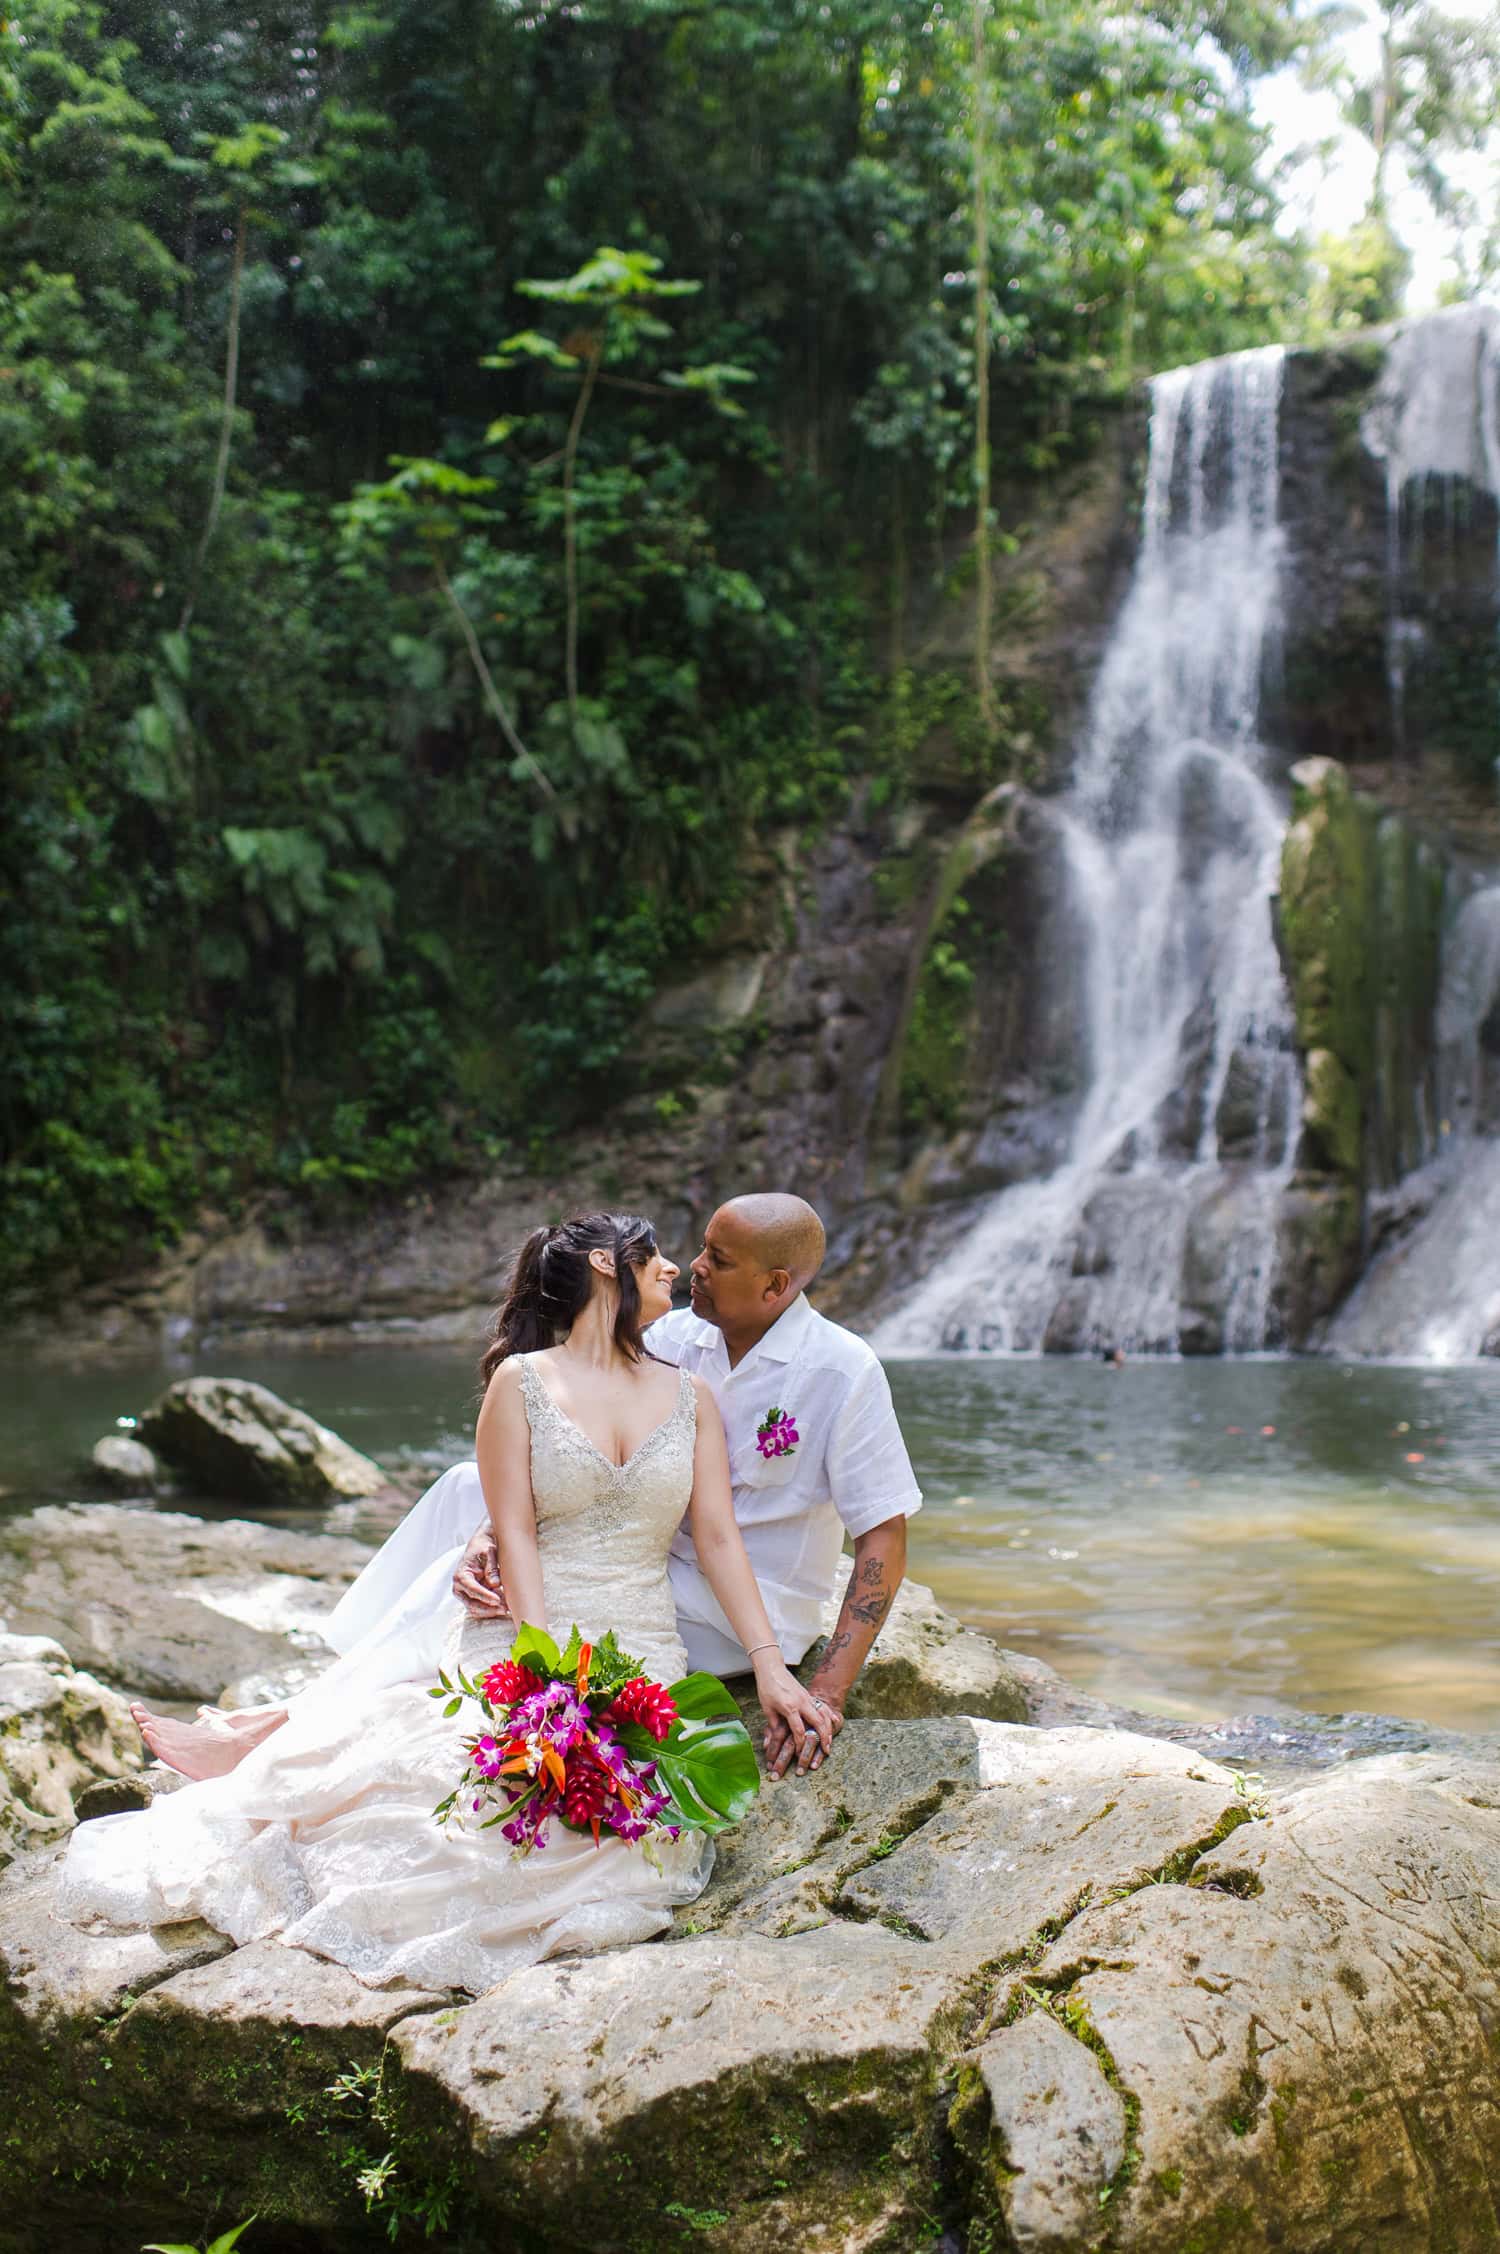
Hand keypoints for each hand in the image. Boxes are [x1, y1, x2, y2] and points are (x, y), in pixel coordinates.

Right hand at [452, 1527, 508, 1620]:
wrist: (481, 1546)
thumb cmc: (483, 1548)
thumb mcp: (488, 1552)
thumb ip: (491, 1567)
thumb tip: (495, 1584)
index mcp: (461, 1575)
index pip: (472, 1589)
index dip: (485, 1596)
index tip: (497, 1600)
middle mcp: (460, 1588)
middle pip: (472, 1604)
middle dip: (489, 1608)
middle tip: (505, 1608)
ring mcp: (465, 1595)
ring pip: (476, 1610)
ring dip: (491, 1611)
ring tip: (507, 1608)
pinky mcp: (472, 1599)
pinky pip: (481, 1609)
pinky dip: (492, 1610)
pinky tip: (504, 1607)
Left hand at [757, 1663, 837, 1778]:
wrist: (772, 1669)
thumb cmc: (767, 1689)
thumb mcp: (767, 1708)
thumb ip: (773, 1725)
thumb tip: (772, 1742)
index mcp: (789, 1707)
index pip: (798, 1730)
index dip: (799, 1744)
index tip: (799, 1754)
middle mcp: (802, 1702)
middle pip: (817, 1722)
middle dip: (823, 1738)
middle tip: (827, 1750)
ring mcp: (807, 1698)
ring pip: (823, 1715)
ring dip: (828, 1729)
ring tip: (830, 1741)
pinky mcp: (809, 1695)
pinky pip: (822, 1706)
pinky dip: (829, 1715)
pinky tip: (835, 1722)